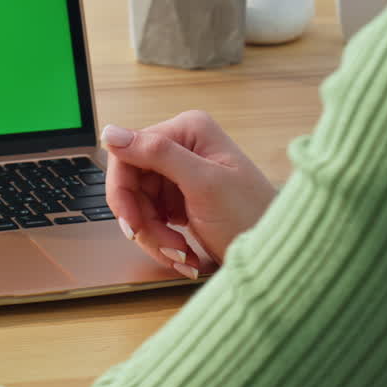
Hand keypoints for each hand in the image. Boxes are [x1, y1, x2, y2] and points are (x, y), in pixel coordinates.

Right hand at [101, 110, 275, 273]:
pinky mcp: (179, 198)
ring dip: (154, 237)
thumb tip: (110, 132)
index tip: (132, 225)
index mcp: (187, 130)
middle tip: (165, 247)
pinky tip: (184, 253)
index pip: (128, 154)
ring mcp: (179, 174)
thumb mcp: (204, 184)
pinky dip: (161, 242)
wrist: (275, 255)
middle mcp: (181, 147)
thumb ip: (157, 153)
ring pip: (138, 206)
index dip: (123, 192)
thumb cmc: (252, 217)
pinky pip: (150, 219)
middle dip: (144, 221)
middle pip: (131, 184)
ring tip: (181, 255)